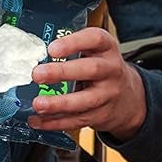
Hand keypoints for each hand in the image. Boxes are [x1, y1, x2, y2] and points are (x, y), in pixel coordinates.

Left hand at [28, 27, 146, 140]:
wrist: (129, 98)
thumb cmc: (102, 70)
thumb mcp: (95, 53)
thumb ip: (71, 50)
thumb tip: (32, 53)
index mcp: (107, 49)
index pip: (95, 39)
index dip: (74, 43)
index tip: (52, 49)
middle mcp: (111, 70)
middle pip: (91, 69)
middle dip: (62, 72)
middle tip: (37, 74)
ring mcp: (108, 95)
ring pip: (85, 100)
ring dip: (59, 103)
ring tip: (38, 104)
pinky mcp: (101, 115)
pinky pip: (77, 120)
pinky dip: (56, 122)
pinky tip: (39, 120)